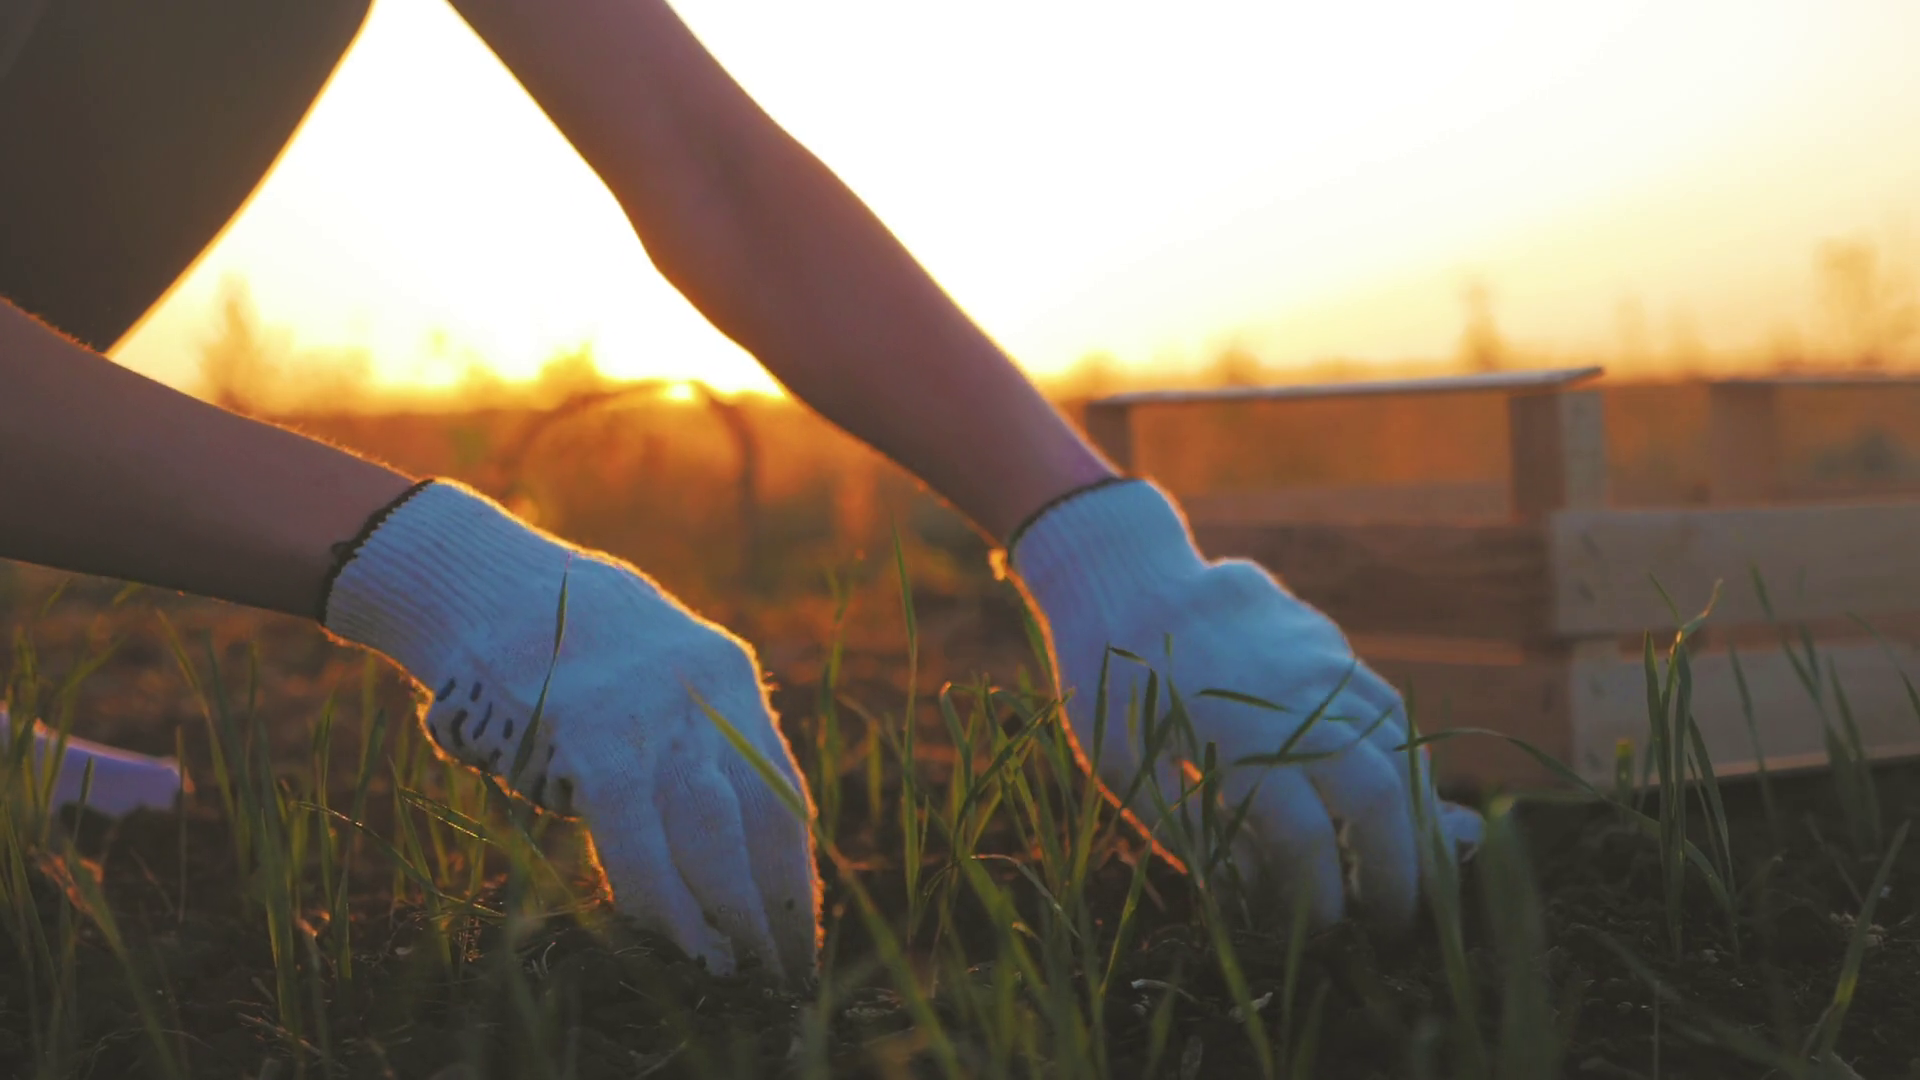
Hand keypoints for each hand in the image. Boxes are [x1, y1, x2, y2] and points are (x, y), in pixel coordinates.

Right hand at [322, 481, 819, 982]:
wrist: (471, 577)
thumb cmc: (549, 629)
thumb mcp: (644, 664)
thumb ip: (684, 729)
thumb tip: (714, 824)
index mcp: (724, 672)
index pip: (781, 792)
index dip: (791, 871)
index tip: (795, 927)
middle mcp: (704, 693)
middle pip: (762, 823)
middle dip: (774, 907)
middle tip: (781, 971)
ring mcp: (651, 717)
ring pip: (716, 841)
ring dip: (729, 918)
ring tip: (734, 973)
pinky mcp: (592, 743)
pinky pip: (641, 845)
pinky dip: (662, 903)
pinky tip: (674, 942)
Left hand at [1008, 479, 1481, 933]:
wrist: (1125, 577)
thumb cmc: (1111, 687)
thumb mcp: (1129, 771)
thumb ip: (1197, 834)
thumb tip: (1258, 899)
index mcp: (1229, 743)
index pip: (1306, 841)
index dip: (1324, 899)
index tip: (1328, 935)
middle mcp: (1290, 702)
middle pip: (1378, 798)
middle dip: (1398, 871)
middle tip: (1393, 922)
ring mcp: (1320, 666)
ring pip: (1399, 750)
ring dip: (1415, 820)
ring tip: (1411, 871)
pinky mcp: (1331, 646)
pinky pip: (1391, 711)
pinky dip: (1407, 763)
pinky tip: (1402, 802)